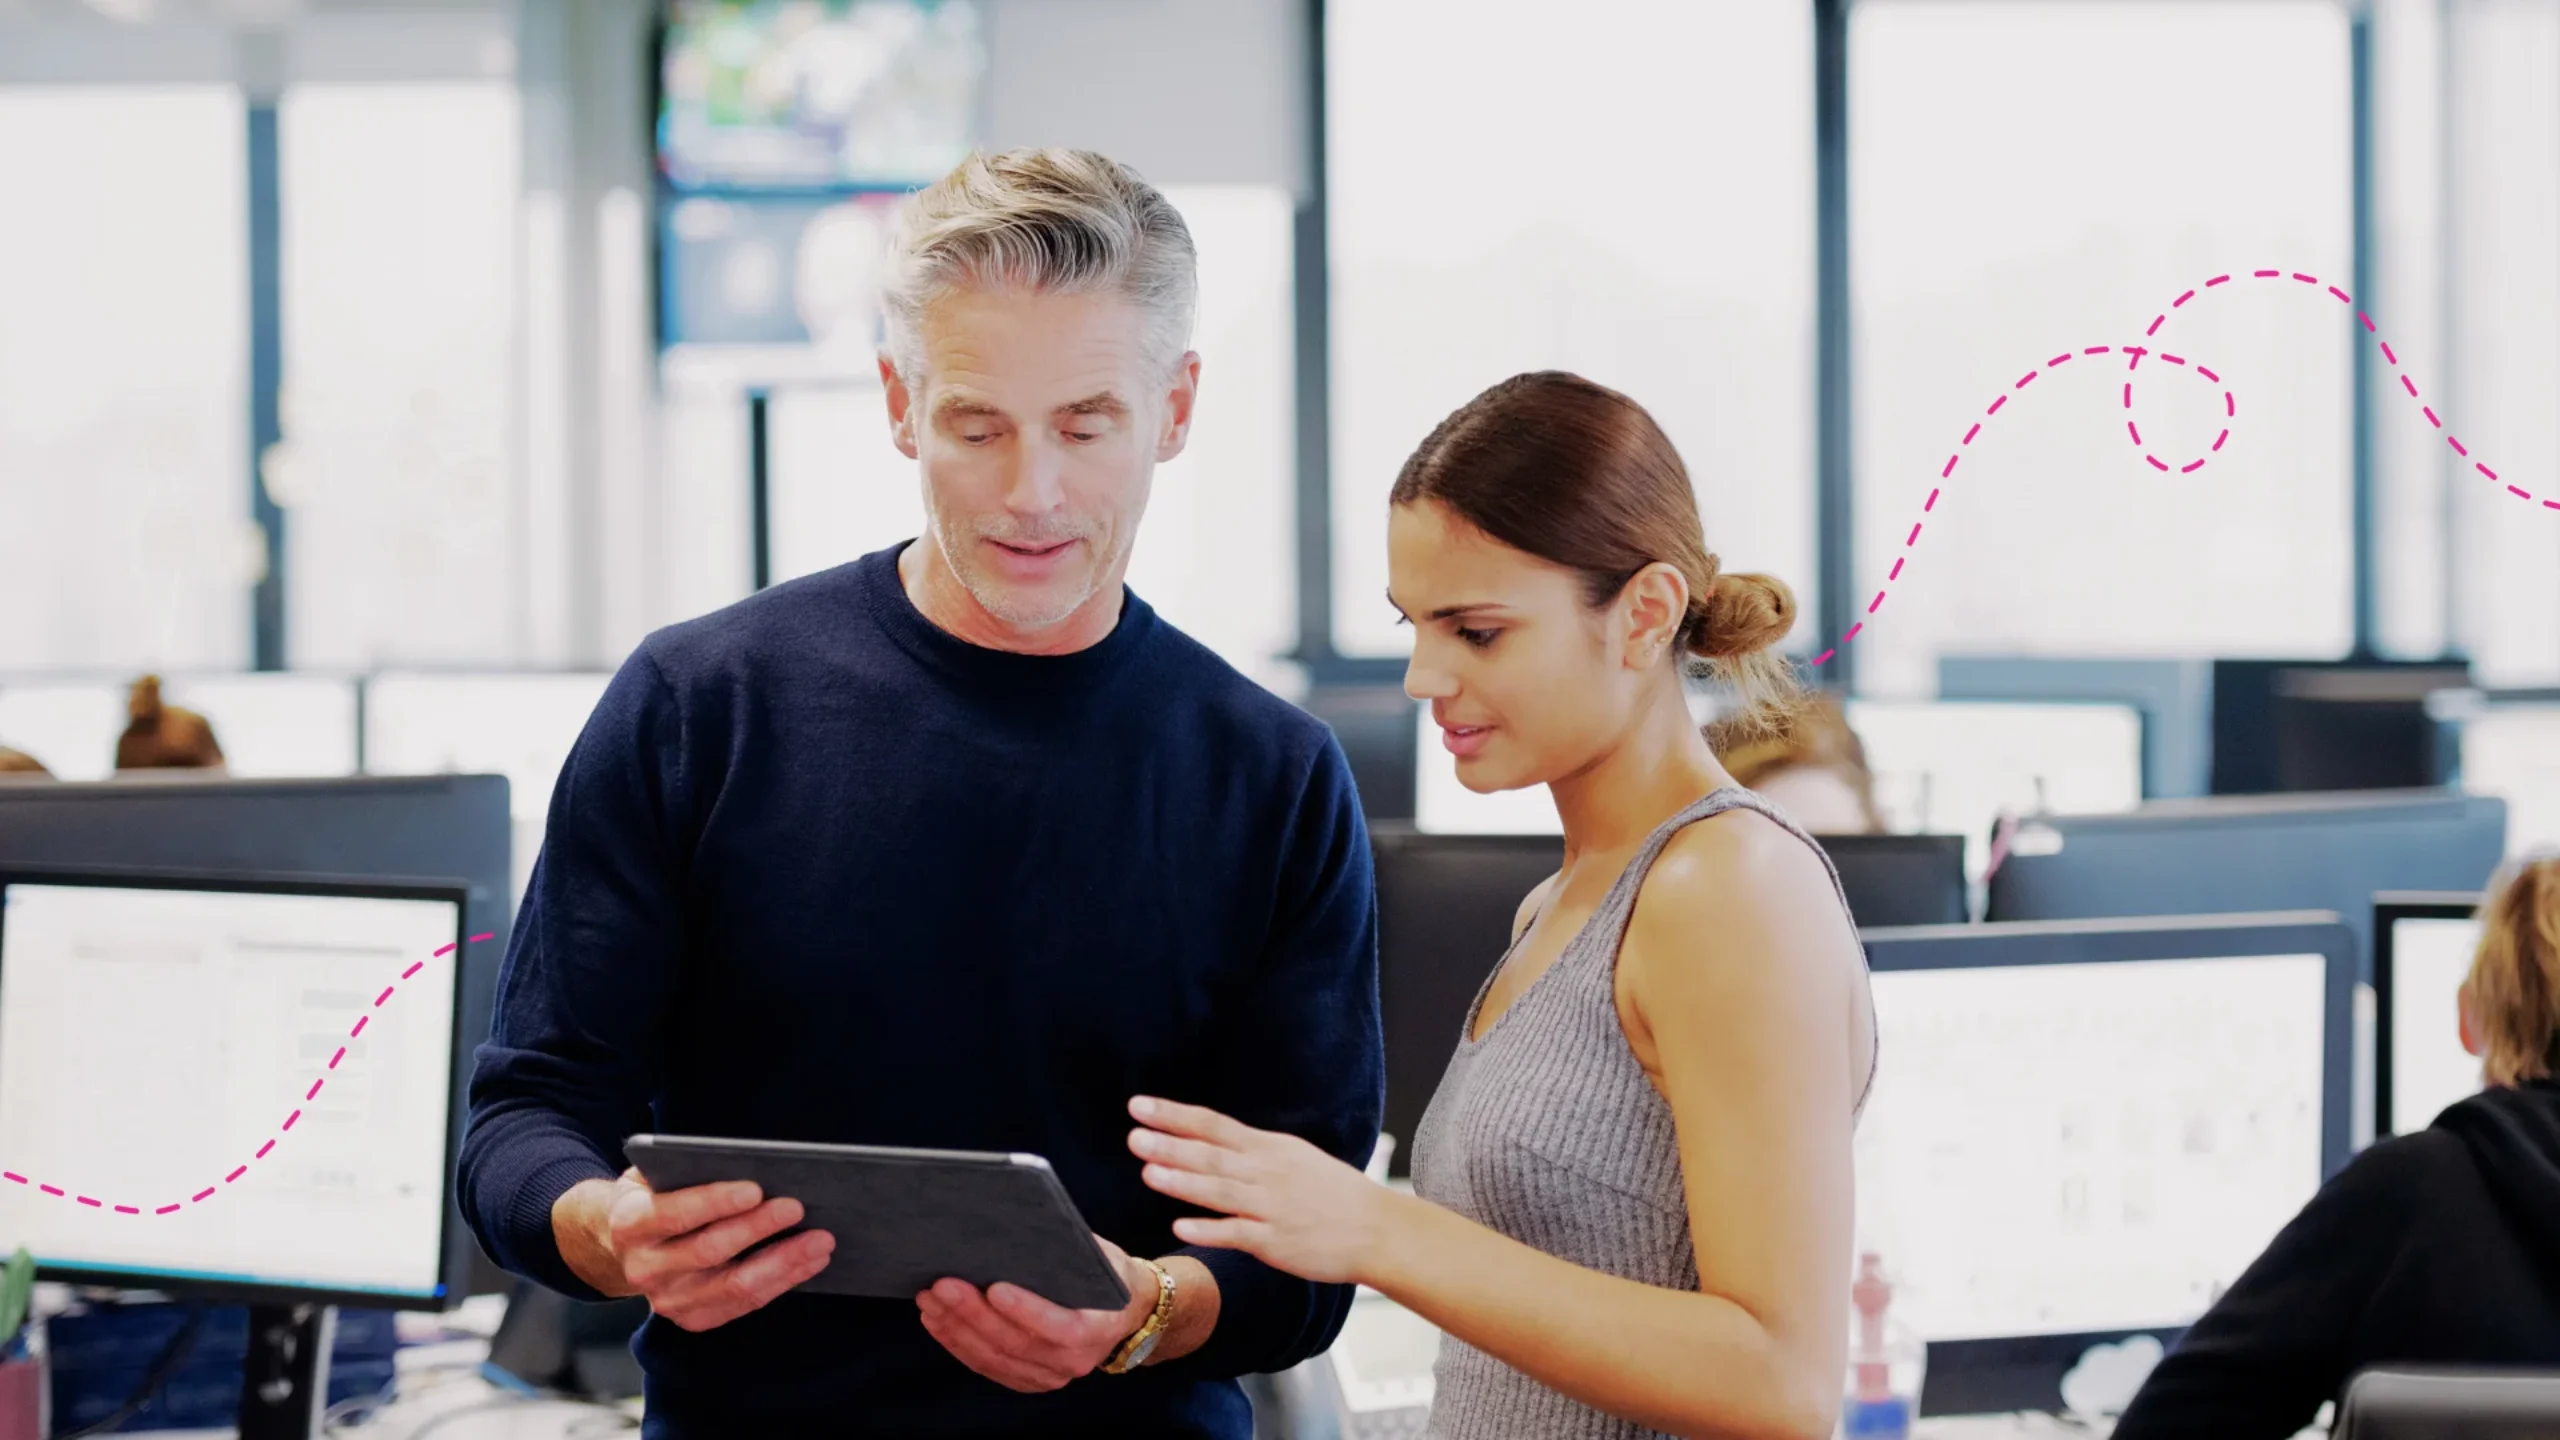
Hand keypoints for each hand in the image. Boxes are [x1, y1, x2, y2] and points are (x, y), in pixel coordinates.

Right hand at [552, 1167, 834, 1331]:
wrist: (619, 1244)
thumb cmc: (652, 1196)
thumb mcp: (654, 1174)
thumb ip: (687, 1170)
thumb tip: (750, 1164)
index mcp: (630, 1224)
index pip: (674, 1215)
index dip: (715, 1202)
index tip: (756, 1189)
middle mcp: (644, 1268)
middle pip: (710, 1251)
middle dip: (758, 1228)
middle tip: (798, 1208)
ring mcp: (668, 1300)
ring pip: (735, 1286)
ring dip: (784, 1263)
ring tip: (821, 1240)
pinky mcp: (692, 1318)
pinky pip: (744, 1303)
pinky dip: (782, 1282)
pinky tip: (808, 1261)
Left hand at [915, 1235, 1157, 1392]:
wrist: (1125, 1314)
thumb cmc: (1109, 1276)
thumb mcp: (1102, 1257)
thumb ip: (1070, 1249)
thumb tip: (1023, 1225)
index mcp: (1098, 1329)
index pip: (1059, 1328)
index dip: (1025, 1310)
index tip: (994, 1287)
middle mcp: (1074, 1361)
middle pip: (1015, 1343)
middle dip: (973, 1314)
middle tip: (942, 1284)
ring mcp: (1048, 1375)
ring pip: (994, 1357)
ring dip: (956, 1328)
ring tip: (929, 1298)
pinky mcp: (1026, 1378)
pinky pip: (986, 1365)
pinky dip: (957, 1342)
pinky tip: (936, 1319)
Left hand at [1128, 1095, 1387, 1285]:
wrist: (1377, 1228)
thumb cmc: (1334, 1192)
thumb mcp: (1293, 1156)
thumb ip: (1251, 1150)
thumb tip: (1209, 1139)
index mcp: (1269, 1148)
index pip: (1213, 1125)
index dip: (1174, 1116)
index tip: (1139, 1106)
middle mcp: (1267, 1173)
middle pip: (1211, 1155)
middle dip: (1170, 1145)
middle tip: (1133, 1136)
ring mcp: (1272, 1207)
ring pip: (1220, 1191)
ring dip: (1183, 1182)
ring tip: (1148, 1172)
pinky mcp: (1277, 1242)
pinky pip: (1238, 1234)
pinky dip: (1209, 1230)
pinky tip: (1181, 1226)